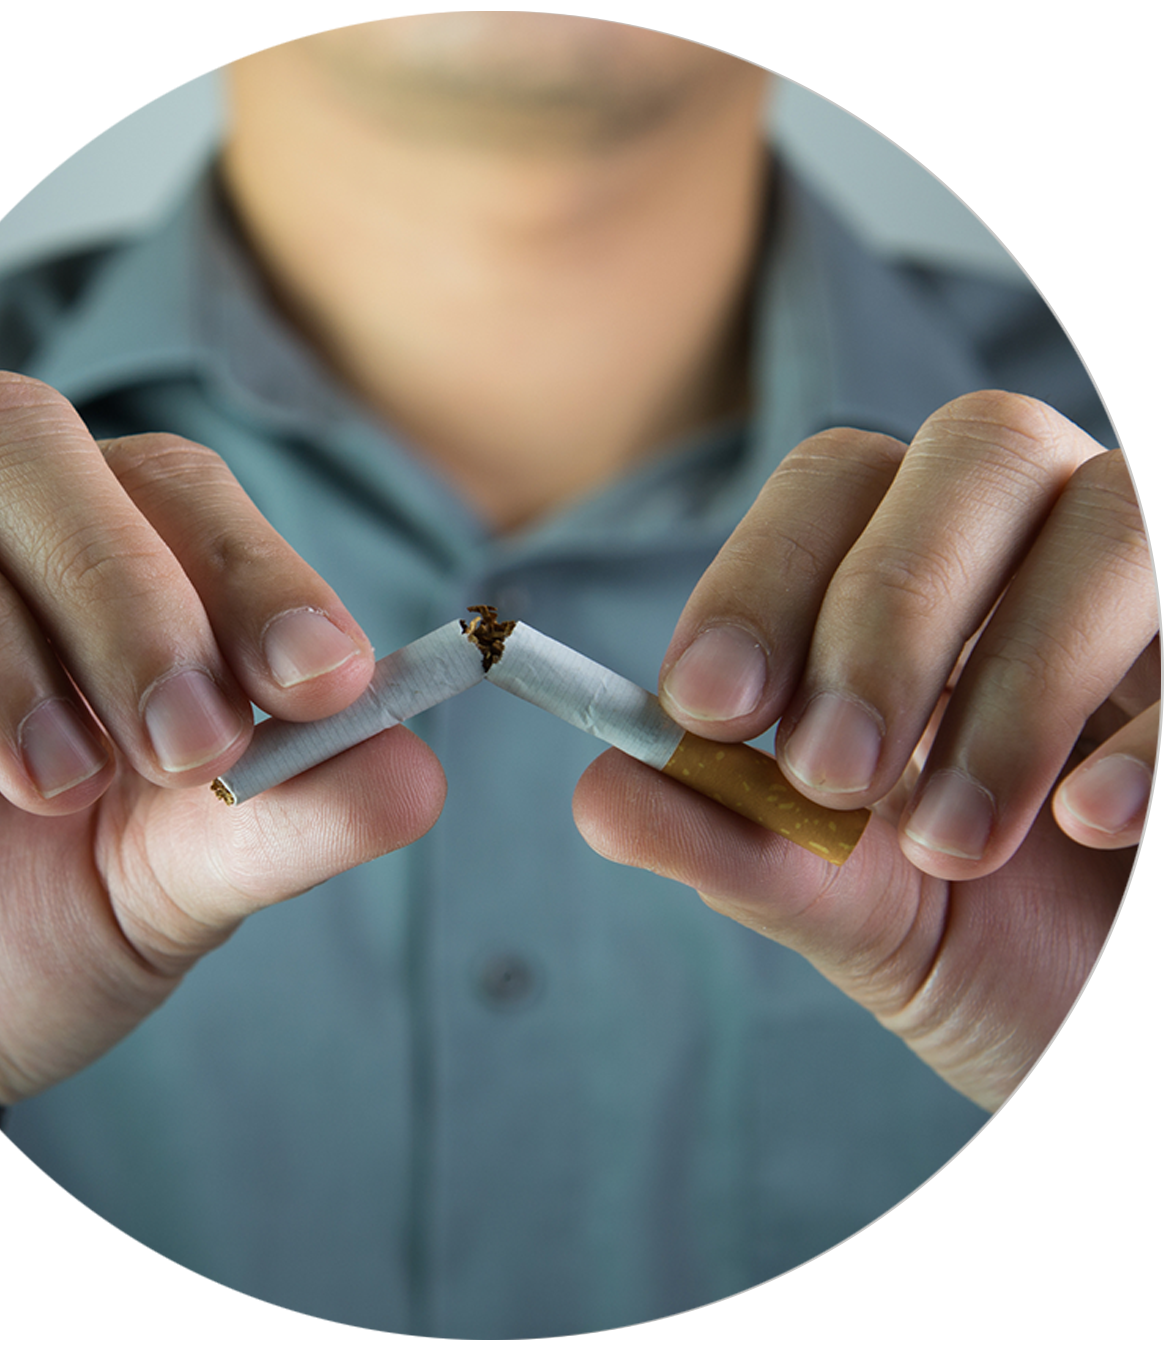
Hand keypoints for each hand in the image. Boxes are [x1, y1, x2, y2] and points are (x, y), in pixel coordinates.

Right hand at [0, 373, 445, 1104]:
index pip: (174, 488)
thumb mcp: (174, 885)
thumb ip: (284, 821)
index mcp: (91, 554)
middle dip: (113, 587)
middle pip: (13, 436)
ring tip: (51, 788)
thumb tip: (416, 771)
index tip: (320, 681)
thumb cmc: (41, 919)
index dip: (252, 567)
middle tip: (183, 746)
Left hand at [573, 391, 1157, 1108]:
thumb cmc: (1000, 946)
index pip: (834, 487)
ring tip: (954, 839)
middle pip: (978, 450)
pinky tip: (1102, 824)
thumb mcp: (854, 911)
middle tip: (832, 774)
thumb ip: (738, 845)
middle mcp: (1055, 537)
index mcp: (929, 575)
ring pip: (1120, 519)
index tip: (707, 707)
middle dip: (886, 610)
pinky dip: (1159, 730)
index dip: (761, 578)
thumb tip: (598, 792)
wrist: (1148, 1030)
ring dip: (1015, 685)